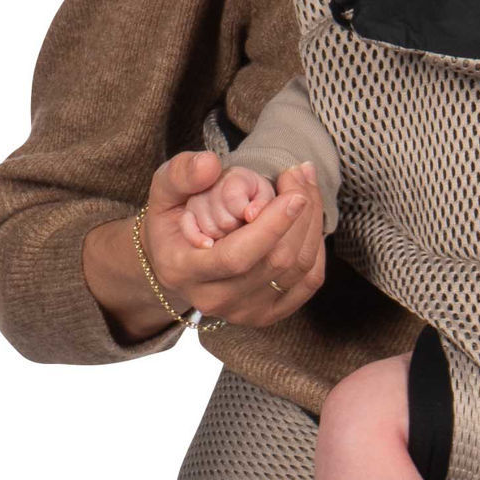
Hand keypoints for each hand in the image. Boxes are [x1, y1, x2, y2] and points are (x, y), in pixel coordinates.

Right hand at [142, 150, 325, 329]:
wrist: (176, 260)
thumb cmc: (172, 221)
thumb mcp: (163, 191)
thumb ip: (181, 174)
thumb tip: (210, 164)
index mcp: (184, 270)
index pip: (237, 256)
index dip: (273, 225)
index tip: (294, 193)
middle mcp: (215, 299)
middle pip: (275, 262)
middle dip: (300, 215)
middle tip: (301, 175)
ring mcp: (243, 312)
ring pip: (297, 270)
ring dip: (312, 224)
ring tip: (306, 188)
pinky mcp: (268, 315)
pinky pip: (308, 283)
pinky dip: (316, 248)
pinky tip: (309, 219)